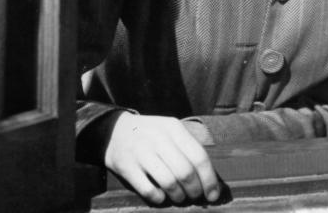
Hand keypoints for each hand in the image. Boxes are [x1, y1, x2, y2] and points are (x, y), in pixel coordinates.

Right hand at [104, 112, 220, 205]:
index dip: (209, 179)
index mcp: (173, 128)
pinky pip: (149, 190)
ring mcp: (141, 152)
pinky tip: (162, 197)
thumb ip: (188, 149)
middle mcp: (158, 138)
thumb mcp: (170, 131)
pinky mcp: (127, 167)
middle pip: (185, 172)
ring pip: (169, 182)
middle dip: (194, 190)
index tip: (213, 195)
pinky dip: (159, 198)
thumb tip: (211, 180)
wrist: (114, 131)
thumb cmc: (151, 135)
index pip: (199, 156)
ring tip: (180, 198)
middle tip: (195, 197)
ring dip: (178, 196)